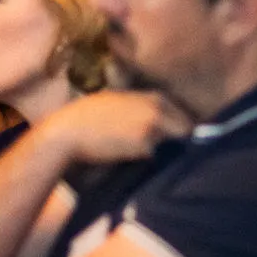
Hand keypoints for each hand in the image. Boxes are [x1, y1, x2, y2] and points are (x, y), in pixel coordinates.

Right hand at [40, 90, 192, 166]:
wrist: (69, 132)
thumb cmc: (88, 115)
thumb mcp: (120, 100)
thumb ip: (142, 106)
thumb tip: (159, 118)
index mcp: (154, 97)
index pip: (183, 114)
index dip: (181, 127)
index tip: (177, 138)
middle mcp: (157, 110)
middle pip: (186, 129)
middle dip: (179, 140)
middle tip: (169, 150)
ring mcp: (153, 127)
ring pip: (171, 144)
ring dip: (162, 150)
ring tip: (145, 153)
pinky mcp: (144, 145)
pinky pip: (153, 156)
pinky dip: (147, 159)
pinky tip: (131, 158)